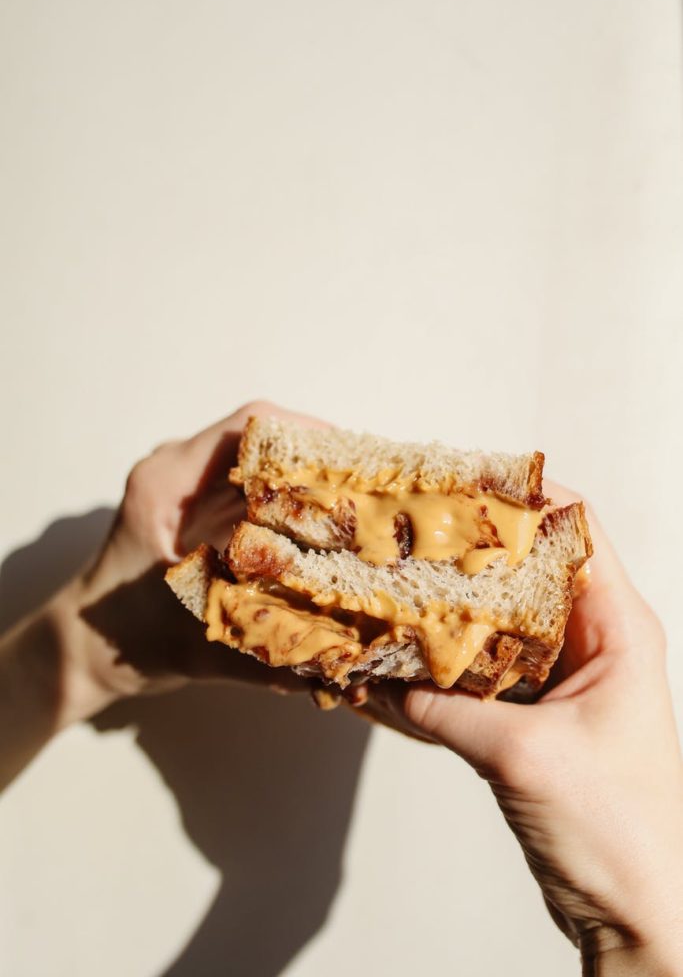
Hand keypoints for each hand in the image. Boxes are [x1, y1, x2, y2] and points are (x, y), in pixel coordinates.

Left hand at [0, 401, 323, 789]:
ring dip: (308, 479)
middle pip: (260, 440)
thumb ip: (259, 651)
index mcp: (167, 486)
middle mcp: (178, 474)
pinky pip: (254, 488)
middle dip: (318, 459)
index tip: (350, 460)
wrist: (82, 648)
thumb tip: (336, 661)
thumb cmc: (122, 640)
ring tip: (360, 504)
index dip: (302, 434)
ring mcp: (189, 488)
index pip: (243, 429)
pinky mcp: (199, 509)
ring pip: (260, 462)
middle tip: (371, 486)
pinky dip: (291, 501)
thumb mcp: (192, 644)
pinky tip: (327, 527)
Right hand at [362, 485, 682, 974]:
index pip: (579, 532)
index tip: (465, 479)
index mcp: (617, 629)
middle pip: (530, 571)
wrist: (637, 911)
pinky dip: (445, 666)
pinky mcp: (535, 716)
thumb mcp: (524, 756)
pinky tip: (400, 662)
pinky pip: (484, 673)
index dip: (526, 498)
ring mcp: (562, 680)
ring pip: (501, 622)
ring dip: (453, 610)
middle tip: (411, 532)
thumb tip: (381, 679)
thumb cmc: (619, 830)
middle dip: (472, 551)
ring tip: (395, 586)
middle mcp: (592, 643)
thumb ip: (447, 710)